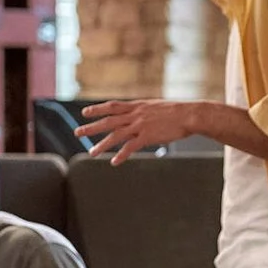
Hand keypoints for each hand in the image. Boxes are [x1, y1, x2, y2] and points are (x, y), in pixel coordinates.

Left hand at [76, 99, 201, 163]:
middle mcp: (135, 114)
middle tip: (78, 132)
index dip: (97, 109)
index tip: (85, 113)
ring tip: (91, 153)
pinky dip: (121, 154)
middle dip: (92, 127)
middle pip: (109, 121)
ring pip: (116, 135)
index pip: (112, 106)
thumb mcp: (156, 107)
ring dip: (102, 144)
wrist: (189, 114)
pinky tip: (114, 161)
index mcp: (137, 106)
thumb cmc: (177, 112)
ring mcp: (141, 125)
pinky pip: (131, 147)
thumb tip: (137, 116)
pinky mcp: (148, 136)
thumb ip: (144, 112)